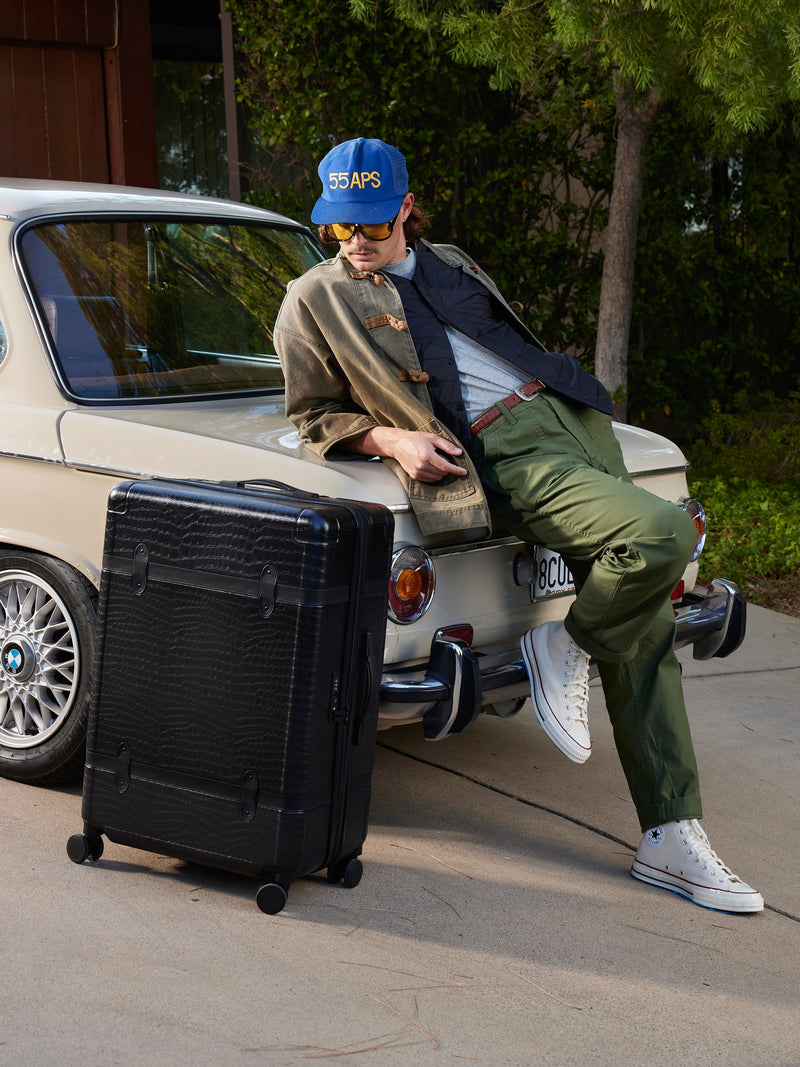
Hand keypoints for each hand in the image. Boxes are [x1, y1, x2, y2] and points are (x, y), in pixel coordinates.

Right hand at [348, 427, 467, 482]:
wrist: (398, 444)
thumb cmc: (415, 439)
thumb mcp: (433, 438)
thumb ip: (447, 446)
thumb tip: (459, 453)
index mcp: (427, 456)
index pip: (446, 467)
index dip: (456, 470)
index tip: (464, 472)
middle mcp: (422, 466)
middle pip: (443, 473)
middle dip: (446, 467)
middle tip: (440, 456)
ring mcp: (417, 472)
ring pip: (437, 478)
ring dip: (440, 471)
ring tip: (433, 460)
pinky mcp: (414, 476)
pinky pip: (430, 480)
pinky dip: (433, 475)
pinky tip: (429, 466)